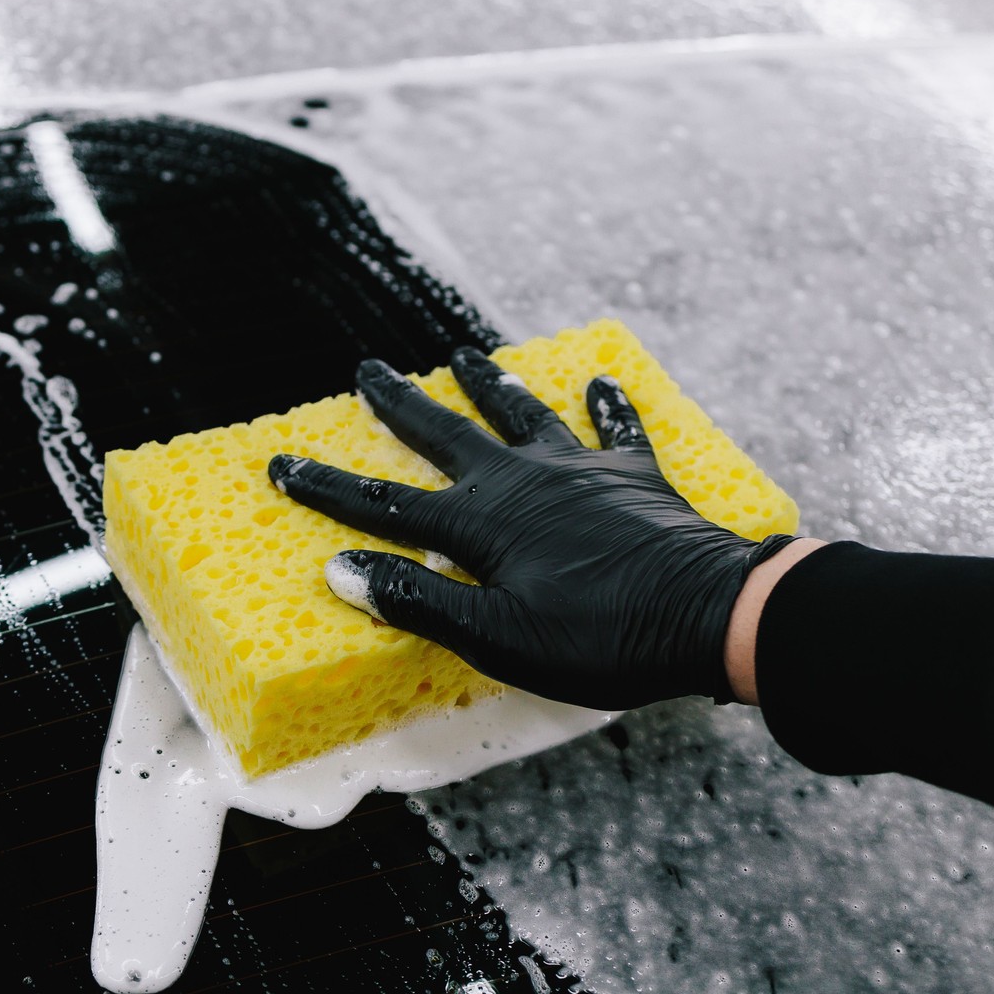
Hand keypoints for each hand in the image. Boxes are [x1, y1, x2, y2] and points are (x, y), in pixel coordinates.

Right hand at [268, 350, 796, 708]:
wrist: (709, 614)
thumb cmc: (600, 637)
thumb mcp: (498, 638)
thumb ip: (421, 603)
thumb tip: (344, 570)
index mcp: (481, 524)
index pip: (386, 504)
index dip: (329, 487)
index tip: (283, 463)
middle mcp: (522, 481)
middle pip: (446, 435)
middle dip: (401, 404)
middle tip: (367, 369)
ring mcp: (580, 472)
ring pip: (522, 415)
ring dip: (490, 386)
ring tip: (466, 355)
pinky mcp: (634, 478)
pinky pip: (615, 431)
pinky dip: (605, 407)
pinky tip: (600, 382)